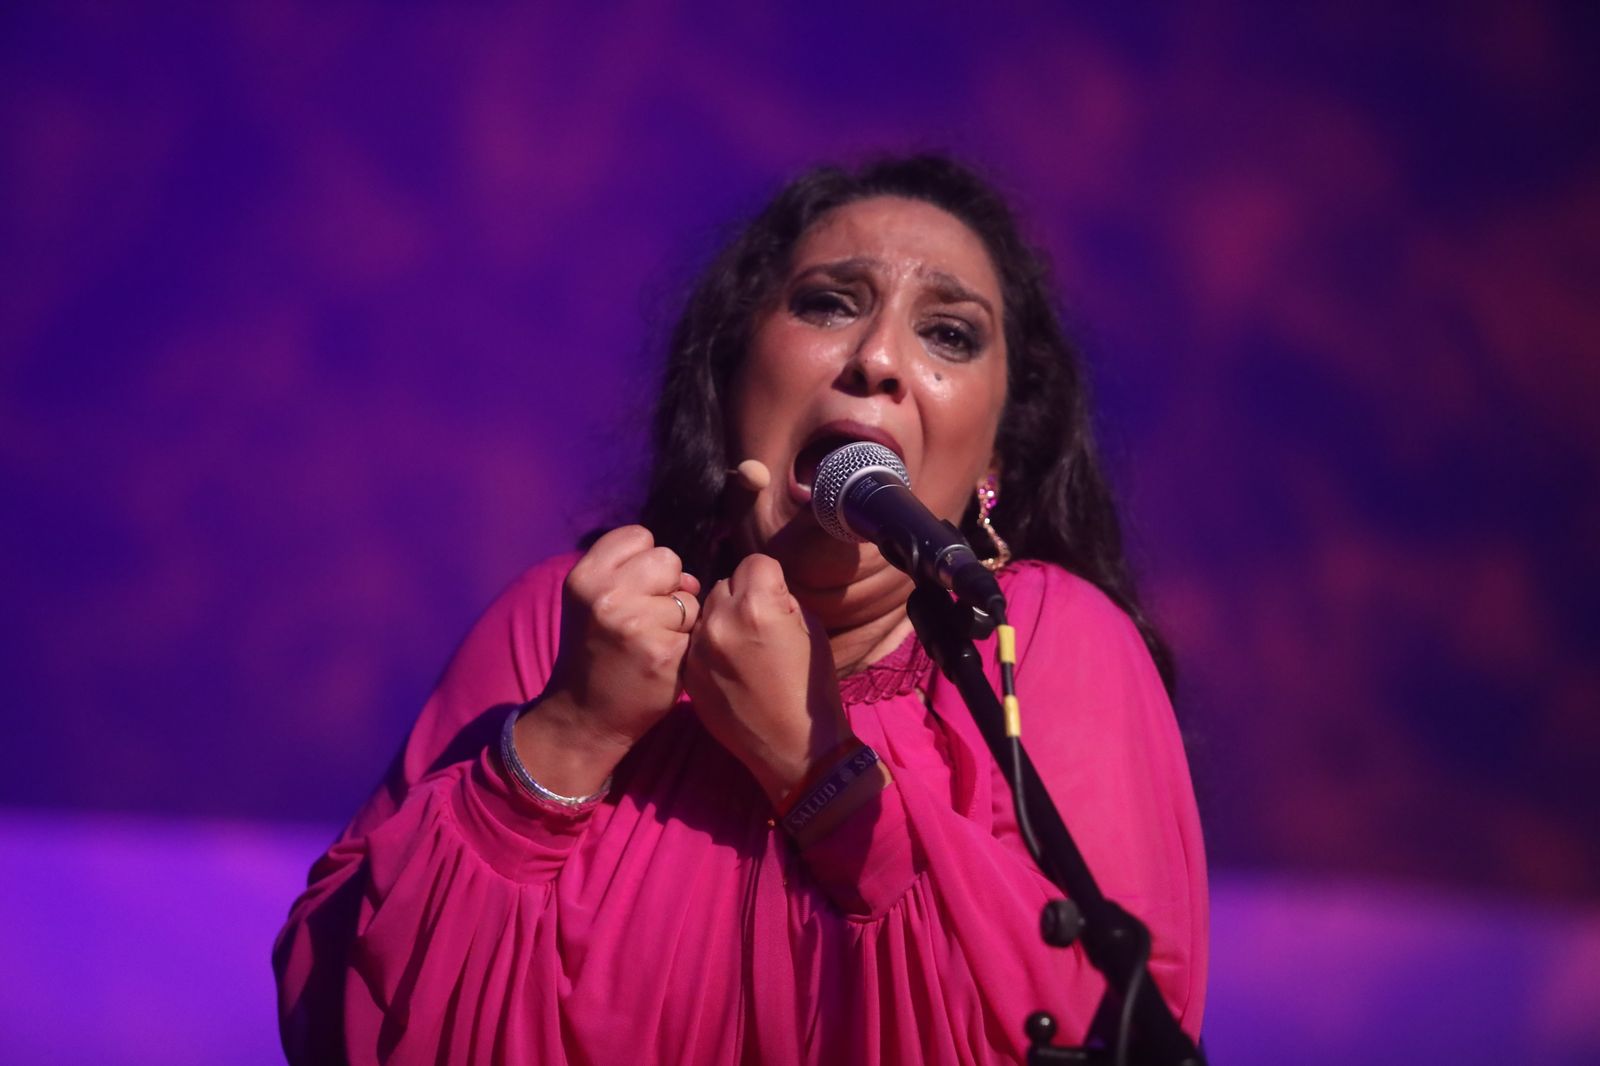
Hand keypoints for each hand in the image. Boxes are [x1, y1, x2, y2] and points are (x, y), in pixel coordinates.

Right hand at [516, 527, 697, 794]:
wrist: (584, 716)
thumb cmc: (596, 653)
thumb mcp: (593, 603)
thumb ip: (631, 575)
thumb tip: (688, 578)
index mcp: (584, 577)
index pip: (638, 535)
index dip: (645, 562)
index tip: (635, 590)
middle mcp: (606, 595)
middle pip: (669, 559)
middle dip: (668, 586)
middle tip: (647, 618)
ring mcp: (635, 624)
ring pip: (689, 596)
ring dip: (681, 618)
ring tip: (655, 641)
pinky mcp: (663, 652)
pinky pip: (697, 629)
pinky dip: (688, 645)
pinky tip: (665, 661)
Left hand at [682, 553, 852, 805]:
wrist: (794, 747)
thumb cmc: (811, 689)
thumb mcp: (810, 630)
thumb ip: (781, 600)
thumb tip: (763, 589)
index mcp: (758, 607)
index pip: (755, 563)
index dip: (770, 579)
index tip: (777, 598)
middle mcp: (721, 621)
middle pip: (726, 583)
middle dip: (743, 596)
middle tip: (760, 625)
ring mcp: (699, 648)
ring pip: (706, 611)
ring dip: (723, 619)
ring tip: (743, 648)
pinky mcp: (688, 672)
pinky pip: (695, 641)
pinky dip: (710, 645)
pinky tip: (729, 668)